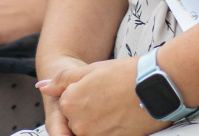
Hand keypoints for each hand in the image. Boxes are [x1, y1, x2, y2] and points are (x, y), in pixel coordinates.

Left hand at [41, 57, 164, 135]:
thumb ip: (63, 80)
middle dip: (90, 109)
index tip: (100, 88)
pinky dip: (110, 128)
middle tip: (110, 97)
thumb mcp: (91, 70)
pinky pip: (103, 135)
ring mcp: (95, 135)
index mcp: (70, 102)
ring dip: (100, 120)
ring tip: (118, 106)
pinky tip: (123, 117)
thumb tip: (41, 86)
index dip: (84, 93)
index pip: (68, 103)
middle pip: (77, 119)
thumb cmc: (125, 74)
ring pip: (90, 129)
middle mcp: (79, 124)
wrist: (157, 86)